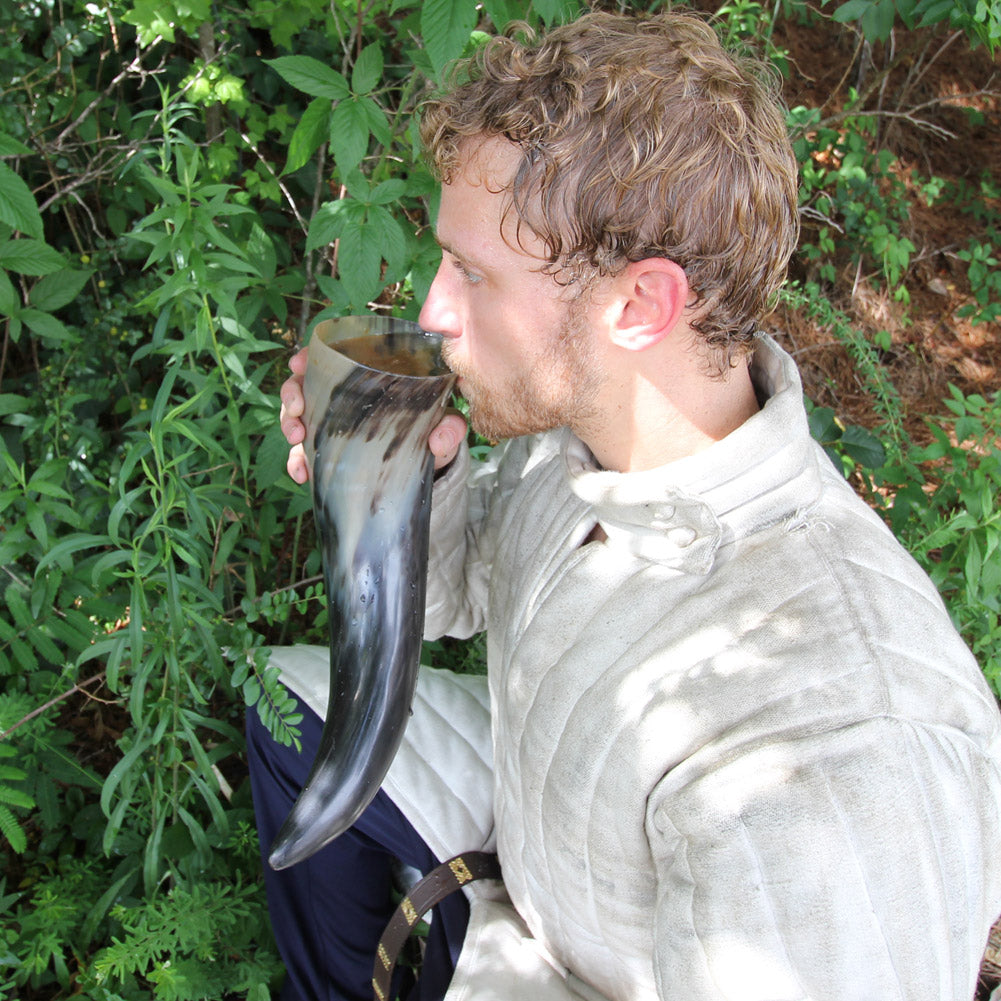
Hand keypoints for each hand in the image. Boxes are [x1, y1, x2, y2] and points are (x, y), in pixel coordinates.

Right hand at [278, 348, 467, 482]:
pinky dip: (297, 462)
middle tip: (299, 410)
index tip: (298, 362)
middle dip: (292, 393)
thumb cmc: (432, 430)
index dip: (308, 356)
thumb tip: (437, 439)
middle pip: (304, 383)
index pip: (330, 356)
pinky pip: (304, 454)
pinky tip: (302, 474)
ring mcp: (332, 424)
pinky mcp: (328, 452)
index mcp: (367, 376)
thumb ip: (450, 427)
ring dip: (289, 424)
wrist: (427, 465)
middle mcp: (343, 396)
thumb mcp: (444, 424)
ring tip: (298, 439)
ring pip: (298, 416)